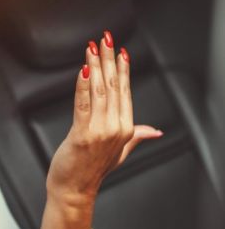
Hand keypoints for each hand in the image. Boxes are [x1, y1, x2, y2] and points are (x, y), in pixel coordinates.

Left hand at [46, 31, 162, 205]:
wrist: (74, 190)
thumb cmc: (91, 170)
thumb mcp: (120, 152)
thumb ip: (137, 137)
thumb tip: (155, 131)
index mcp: (126, 129)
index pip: (125, 92)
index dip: (123, 69)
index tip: (121, 50)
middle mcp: (116, 128)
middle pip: (113, 87)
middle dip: (109, 59)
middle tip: (106, 38)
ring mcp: (100, 131)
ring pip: (99, 92)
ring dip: (96, 66)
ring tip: (93, 48)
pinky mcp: (82, 135)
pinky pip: (83, 105)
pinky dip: (83, 86)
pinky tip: (83, 70)